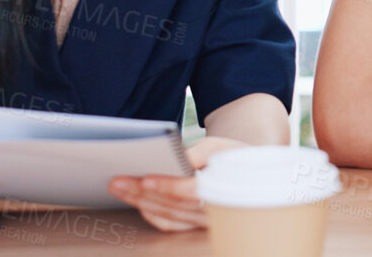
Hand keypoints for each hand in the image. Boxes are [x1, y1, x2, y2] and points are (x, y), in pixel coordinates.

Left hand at [109, 135, 248, 231]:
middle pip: (174, 205)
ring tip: (120, 188)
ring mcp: (207, 223)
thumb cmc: (236, 156)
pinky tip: (137, 201)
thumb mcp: (222, 145)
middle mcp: (218, 212)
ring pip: (169, 216)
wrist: (253, 174)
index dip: (169, 186)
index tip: (145, 178)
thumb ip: (198, 152)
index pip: (194, 191)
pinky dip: (151, 214)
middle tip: (117, 181)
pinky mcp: (197, 226)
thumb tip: (174, 160)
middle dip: (142, 193)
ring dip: (140, 203)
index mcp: (228, 187)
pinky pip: (171, 225)